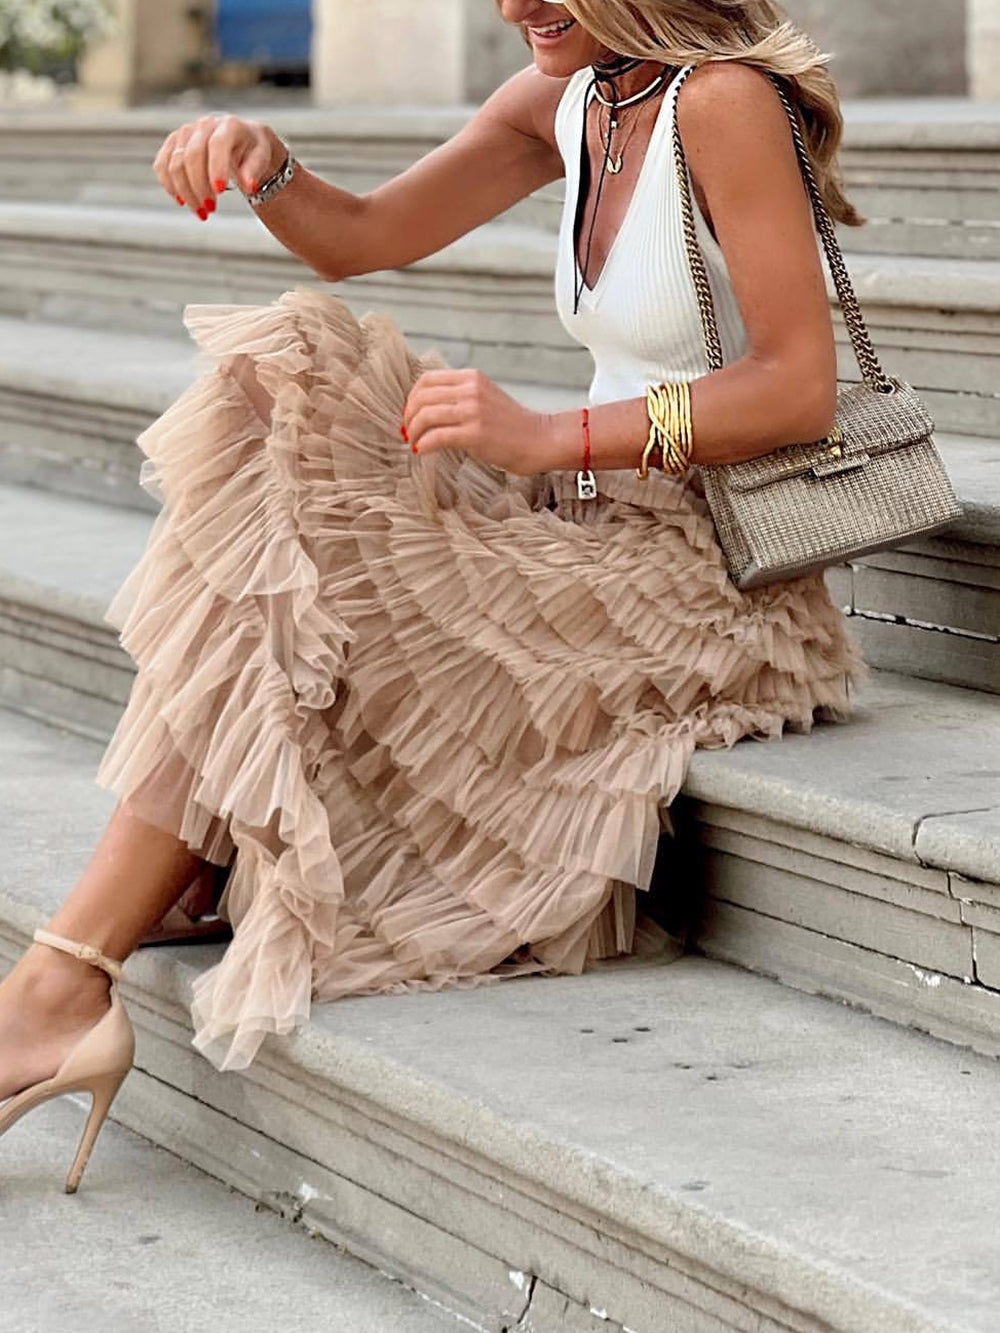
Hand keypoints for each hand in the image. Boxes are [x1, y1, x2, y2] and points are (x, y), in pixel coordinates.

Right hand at [152, 115, 286, 219]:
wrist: (241, 139)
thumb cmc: (253, 150)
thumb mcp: (261, 158)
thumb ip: (254, 170)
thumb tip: (249, 187)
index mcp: (229, 126)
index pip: (217, 144)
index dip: (216, 168)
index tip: (219, 192)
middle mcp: (204, 125)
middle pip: (192, 156)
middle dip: (199, 187)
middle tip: (210, 210)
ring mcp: (185, 132)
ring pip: (174, 164)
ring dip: (186, 193)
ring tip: (202, 212)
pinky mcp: (173, 143)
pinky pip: (162, 165)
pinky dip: (169, 186)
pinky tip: (182, 202)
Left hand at [402, 369, 552, 475]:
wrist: (538, 440)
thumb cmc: (510, 425)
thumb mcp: (484, 398)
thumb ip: (460, 396)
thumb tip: (425, 408)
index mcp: (471, 378)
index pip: (426, 379)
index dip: (412, 397)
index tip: (411, 413)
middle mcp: (471, 390)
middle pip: (422, 397)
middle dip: (409, 416)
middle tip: (408, 431)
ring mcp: (473, 411)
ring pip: (425, 416)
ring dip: (413, 432)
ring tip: (415, 443)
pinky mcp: (475, 434)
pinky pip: (436, 437)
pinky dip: (423, 445)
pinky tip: (422, 451)